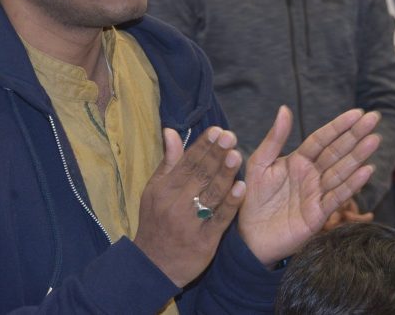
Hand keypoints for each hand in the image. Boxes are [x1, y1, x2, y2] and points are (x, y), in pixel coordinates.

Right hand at [134, 126, 244, 286]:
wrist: (153, 265)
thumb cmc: (155, 222)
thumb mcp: (153, 190)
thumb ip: (168, 162)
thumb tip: (171, 131)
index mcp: (164, 189)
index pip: (186, 163)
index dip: (202, 146)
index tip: (217, 131)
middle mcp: (176, 204)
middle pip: (199, 175)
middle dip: (216, 154)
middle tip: (230, 136)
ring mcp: (190, 223)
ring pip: (210, 194)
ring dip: (224, 174)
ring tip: (237, 155)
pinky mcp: (204, 241)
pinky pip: (219, 219)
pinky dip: (230, 204)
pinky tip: (241, 188)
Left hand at [238, 106, 380, 265]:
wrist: (248, 233)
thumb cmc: (251, 196)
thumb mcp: (259, 162)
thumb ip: (274, 138)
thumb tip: (284, 108)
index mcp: (298, 161)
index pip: (322, 139)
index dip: (338, 126)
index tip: (357, 112)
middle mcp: (311, 175)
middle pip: (336, 152)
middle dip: (355, 136)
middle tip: (375, 118)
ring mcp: (317, 194)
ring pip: (341, 171)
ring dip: (358, 156)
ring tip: (374, 139)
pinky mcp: (318, 214)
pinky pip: (336, 196)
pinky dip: (352, 184)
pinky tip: (366, 170)